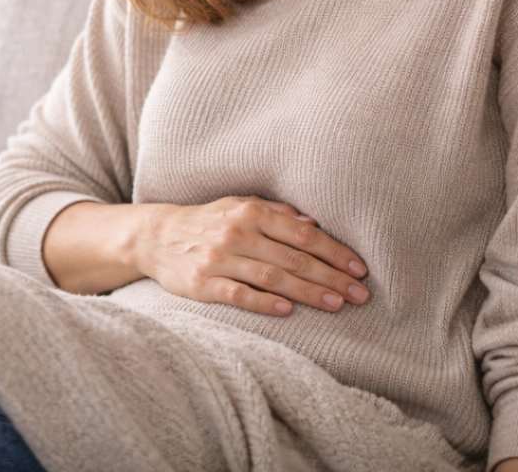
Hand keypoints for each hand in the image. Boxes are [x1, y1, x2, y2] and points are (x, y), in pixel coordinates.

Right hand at [134, 195, 369, 316]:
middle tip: (360, 294)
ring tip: (336, 304)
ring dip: (307, 292)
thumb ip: (277, 212)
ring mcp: (219, 258)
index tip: (359, 268)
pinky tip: (288, 312)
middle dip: (331, 277)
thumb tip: (314, 222)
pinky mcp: (202, 283)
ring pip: (272, 277)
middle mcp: (237, 233)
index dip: (334, 251)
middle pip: (293, 257)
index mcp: (251, 212)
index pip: (303, 233)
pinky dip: (264, 303)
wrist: (157, 236)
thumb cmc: (209, 220)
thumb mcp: (240, 205)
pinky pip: (238, 294)